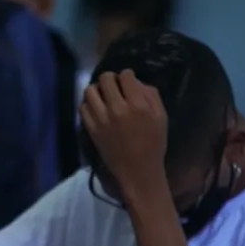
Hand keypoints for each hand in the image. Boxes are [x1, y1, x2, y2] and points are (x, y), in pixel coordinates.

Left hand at [79, 69, 168, 195]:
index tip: (128, 81)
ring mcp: (101, 119)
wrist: (137, 170)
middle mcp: (117, 109)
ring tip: (103, 96)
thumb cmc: (153, 144)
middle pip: (105, 79)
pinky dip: (88, 104)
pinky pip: (82, 108)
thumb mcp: (161, 117)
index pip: (125, 76)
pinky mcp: (91, 129)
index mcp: (137, 105)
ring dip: (96, 89)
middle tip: (114, 86)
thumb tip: (137, 82)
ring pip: (89, 91)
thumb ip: (151, 96)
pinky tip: (96, 108)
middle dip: (110, 79)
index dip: (127, 75)